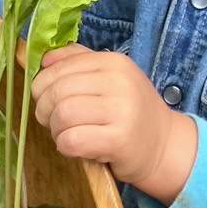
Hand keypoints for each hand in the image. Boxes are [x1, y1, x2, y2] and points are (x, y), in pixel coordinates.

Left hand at [31, 45, 196, 201]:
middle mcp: (119, 82)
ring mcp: (121, 111)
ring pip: (62, 115)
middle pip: (57, 92)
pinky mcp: (118, 140)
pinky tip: (75, 146)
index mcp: (114, 62)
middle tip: (52, 121)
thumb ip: (79, 61)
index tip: (46, 100)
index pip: (59, 67)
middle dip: (44, 109)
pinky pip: (71, 140)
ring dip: (55, 129)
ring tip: (66, 133)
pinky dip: (64, 146)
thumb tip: (44, 61)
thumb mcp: (111, 77)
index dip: (41, 86)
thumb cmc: (130, 111)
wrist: (165, 144)